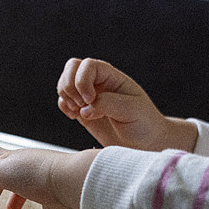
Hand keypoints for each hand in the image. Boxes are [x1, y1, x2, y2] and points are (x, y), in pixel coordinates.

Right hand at [57, 57, 195, 151]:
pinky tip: (75, 116)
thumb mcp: (130, 110)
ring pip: (64, 83)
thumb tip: (84, 108)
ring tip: (78, 111)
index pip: (88, 65)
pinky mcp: (82, 110)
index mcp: (112, 77)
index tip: (90, 99)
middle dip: (69, 86)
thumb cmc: (144, 123)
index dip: (82, 80)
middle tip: (80, 104)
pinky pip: (63, 101)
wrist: (144, 143)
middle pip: (72, 67)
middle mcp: (98, 82)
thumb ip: (107, 104)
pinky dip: (64, 107)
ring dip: (65, 97)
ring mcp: (88, 96)